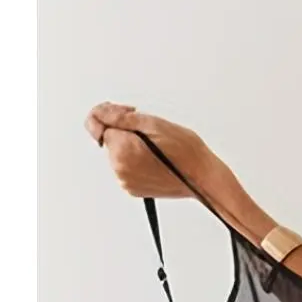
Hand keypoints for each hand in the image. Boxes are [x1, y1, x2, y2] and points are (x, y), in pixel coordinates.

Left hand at [84, 102, 218, 200]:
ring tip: (153, 144)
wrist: (203, 178)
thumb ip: (120, 117)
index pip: (97, 124)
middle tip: (147, 128)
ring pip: (118, 153)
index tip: (126, 113)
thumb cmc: (186, 152)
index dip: (111, 114)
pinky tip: (153, 157)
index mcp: (123, 151)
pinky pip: (126, 167)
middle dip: (123, 130)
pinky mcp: (133, 188)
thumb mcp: (154, 124)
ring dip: (130, 145)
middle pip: (109, 139)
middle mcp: (120, 169)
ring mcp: (126, 181)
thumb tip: (99, 113)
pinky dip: (135, 159)